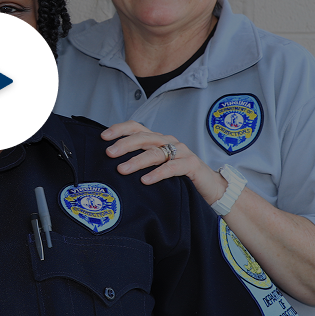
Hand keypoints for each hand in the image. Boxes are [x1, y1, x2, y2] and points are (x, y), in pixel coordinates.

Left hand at [102, 120, 227, 205]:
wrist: (210, 187)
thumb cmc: (179, 177)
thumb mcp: (156, 166)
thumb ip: (140, 161)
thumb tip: (112, 164)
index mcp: (158, 139)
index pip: (136, 128)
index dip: (119, 129)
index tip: (103, 137)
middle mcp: (168, 141)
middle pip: (144, 137)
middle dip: (124, 144)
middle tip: (109, 153)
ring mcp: (181, 151)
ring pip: (155, 152)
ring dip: (137, 161)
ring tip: (122, 169)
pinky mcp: (191, 164)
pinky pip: (171, 168)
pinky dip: (157, 173)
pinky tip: (145, 180)